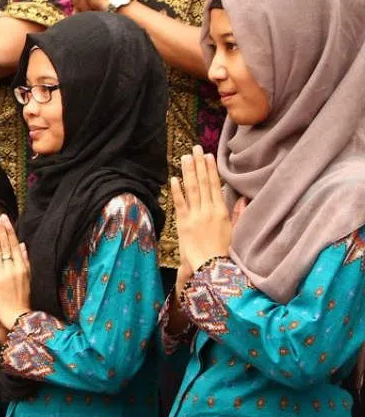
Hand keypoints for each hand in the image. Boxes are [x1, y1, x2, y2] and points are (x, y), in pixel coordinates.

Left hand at [0, 212, 32, 331]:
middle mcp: (12, 268)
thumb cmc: (21, 298)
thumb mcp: (27, 277)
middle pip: (5, 244)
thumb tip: (23, 244)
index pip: (14, 244)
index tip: (4, 218)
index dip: (8, 230)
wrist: (16, 316)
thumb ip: (24, 260)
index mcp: (22, 267)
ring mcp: (0, 275)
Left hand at [170, 145, 232, 285]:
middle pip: (203, 183)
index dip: (211, 169)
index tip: (208, 156)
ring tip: (185, 157)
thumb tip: (242, 198)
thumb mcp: (236, 232)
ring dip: (188, 171)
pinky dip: (176, 190)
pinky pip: (179, 203)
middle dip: (199, 164)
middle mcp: (208, 210)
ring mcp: (195, 216)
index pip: (215, 185)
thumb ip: (238, 214)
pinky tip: (174, 178)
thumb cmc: (224, 252)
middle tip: (195, 148)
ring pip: (191, 189)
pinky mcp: (183, 223)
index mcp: (221, 211)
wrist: (211, 268)